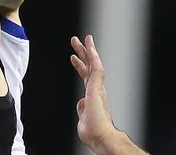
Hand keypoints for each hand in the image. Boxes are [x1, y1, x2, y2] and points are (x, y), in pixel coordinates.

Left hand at [70, 35, 117, 150]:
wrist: (101, 137)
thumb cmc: (94, 132)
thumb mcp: (83, 117)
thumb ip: (82, 108)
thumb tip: (82, 102)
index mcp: (93, 96)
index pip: (85, 77)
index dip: (80, 66)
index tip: (74, 57)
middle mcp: (97, 90)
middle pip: (88, 67)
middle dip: (82, 53)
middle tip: (76, 41)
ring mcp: (97, 87)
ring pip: (92, 64)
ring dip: (87, 50)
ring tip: (82, 39)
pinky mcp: (97, 87)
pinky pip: (96, 68)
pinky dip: (93, 56)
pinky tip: (90, 46)